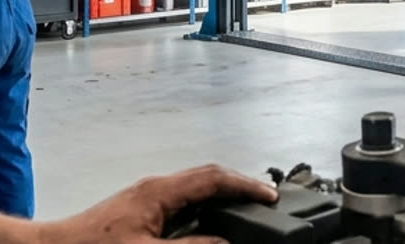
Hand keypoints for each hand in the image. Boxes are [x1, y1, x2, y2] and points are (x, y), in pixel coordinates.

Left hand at [39, 164, 277, 242]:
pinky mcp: (135, 211)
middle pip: (206, 177)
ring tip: (240, 213)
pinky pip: (178, 201)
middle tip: (261, 202)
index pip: (214, 178)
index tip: (269, 196)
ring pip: (192, 188)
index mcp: (159, 191)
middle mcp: (153, 188)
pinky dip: (199, 209)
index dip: (246, 185)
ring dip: (218, 197)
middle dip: (237, 187)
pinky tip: (203, 228)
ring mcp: (143, 197)